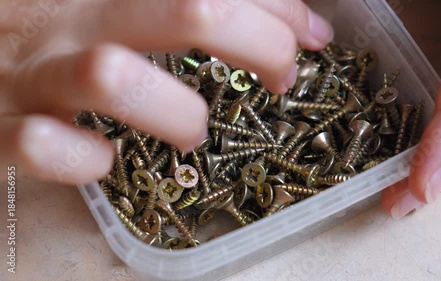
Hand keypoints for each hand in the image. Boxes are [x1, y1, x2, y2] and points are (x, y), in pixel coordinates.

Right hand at [0, 0, 332, 184]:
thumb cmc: (55, 22)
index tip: (309, 33)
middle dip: (259, 43)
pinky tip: (105, 160)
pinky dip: (84, 160)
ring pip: (115, 78)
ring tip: (194, 131)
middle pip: (186, 10)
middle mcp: (70, 18)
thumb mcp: (113, 0)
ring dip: (179, 112)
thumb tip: (283, 12)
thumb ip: (176, 3)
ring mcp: (30, 73)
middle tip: (279, 76)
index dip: (277, 6)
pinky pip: (42, 147)